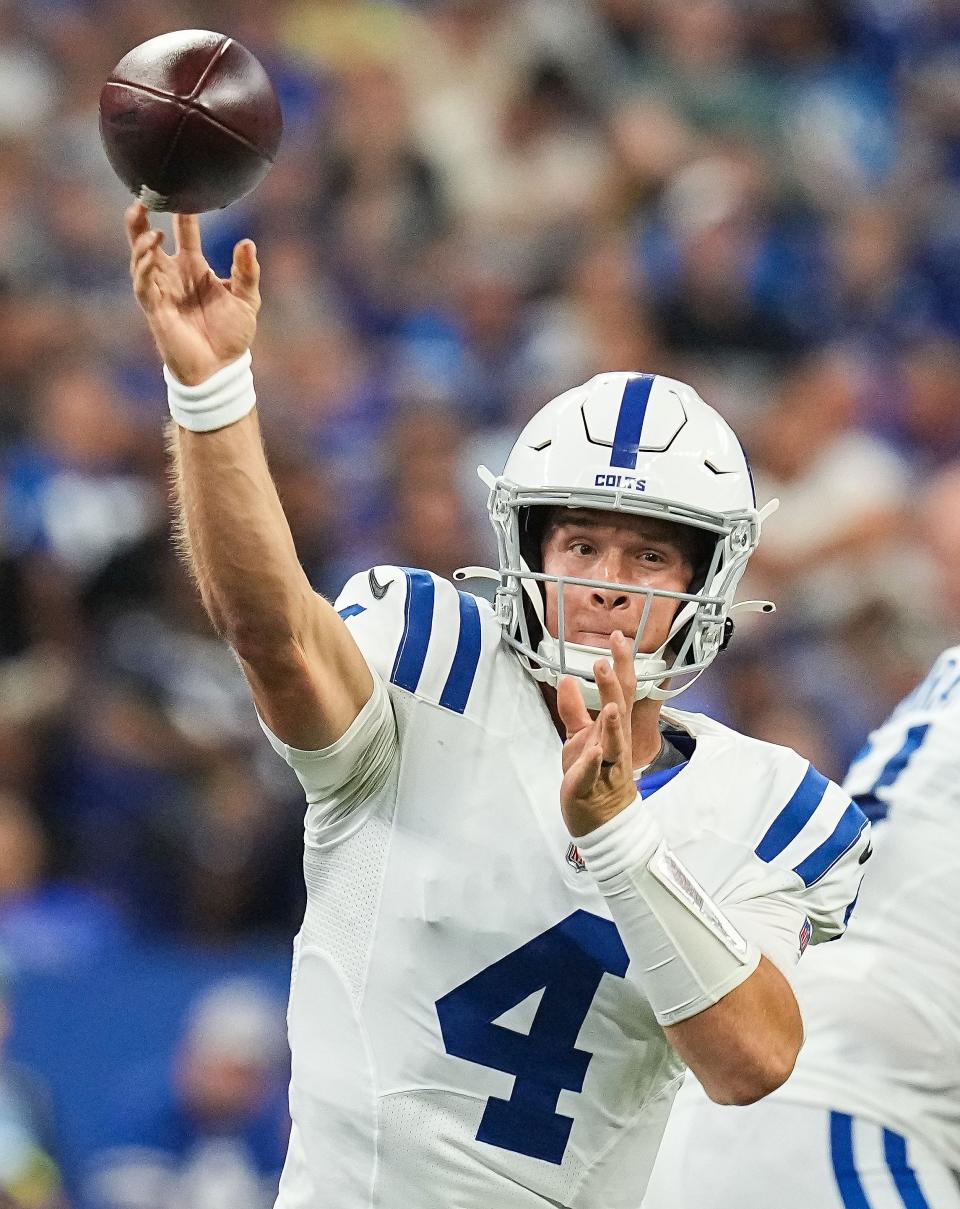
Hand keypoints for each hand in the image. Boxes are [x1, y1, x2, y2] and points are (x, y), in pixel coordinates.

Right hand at [125, 202, 260, 385]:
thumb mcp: (247, 299)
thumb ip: (247, 272)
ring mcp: (162, 292)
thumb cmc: (232, 335)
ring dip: (141, 245)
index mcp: (194, 268)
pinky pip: (143, 287)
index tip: (184, 194)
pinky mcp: (156, 311)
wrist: (222, 370)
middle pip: (148, 242)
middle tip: (141, 199)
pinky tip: (149, 256)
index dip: (183, 215)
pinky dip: (143, 271)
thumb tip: (247, 243)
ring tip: (150, 232)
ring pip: (140, 261)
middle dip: (140, 221)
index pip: (185, 234)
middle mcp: (173, 276)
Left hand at [557, 631, 637, 837]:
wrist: (601, 821)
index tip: (620, 636)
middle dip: (615, 682)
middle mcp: (614, 744)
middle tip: (611, 654)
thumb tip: (568, 679)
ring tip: (612, 704)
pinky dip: (594, 762)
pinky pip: (593, 774)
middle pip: (620, 709)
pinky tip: (595, 750)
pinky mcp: (591, 787)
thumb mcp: (579, 738)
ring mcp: (606, 766)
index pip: (620, 692)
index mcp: (612, 729)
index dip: (620, 664)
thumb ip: (574, 709)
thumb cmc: (593, 777)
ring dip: (612, 722)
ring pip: (613, 741)